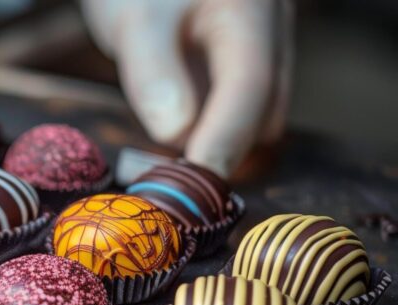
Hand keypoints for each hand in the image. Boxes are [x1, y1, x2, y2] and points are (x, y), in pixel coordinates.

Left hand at [82, 0, 293, 176]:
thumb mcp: (136, 22)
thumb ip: (154, 75)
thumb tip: (177, 134)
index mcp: (250, 13)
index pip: (250, 85)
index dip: (226, 137)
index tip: (198, 180)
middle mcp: (268, 32)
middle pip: (264, 106)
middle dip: (227, 148)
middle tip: (178, 188)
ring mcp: (257, 48)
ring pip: (255, 112)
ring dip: (220, 144)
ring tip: (172, 175)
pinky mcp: (236, 64)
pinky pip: (234, 107)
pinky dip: (211, 132)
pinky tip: (176, 152)